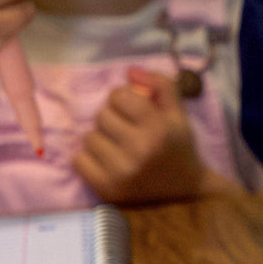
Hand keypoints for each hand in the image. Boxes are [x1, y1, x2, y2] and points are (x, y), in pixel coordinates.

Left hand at [73, 66, 204, 204]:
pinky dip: (89, 158)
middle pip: (102, 116)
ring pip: (89, 137)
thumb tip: (130, 71)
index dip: (123, 98)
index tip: (132, 108)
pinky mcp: (107, 189)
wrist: (183, 191)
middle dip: (112, 118)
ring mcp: (121, 172)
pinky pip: (79, 161)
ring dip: (101, 138)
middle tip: (126, 129)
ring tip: (117, 146)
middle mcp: (139, 150)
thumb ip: (160, 85)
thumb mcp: (177, 112)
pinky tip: (106, 161)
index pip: (119, 96)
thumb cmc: (178, 147)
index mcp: (158, 128)